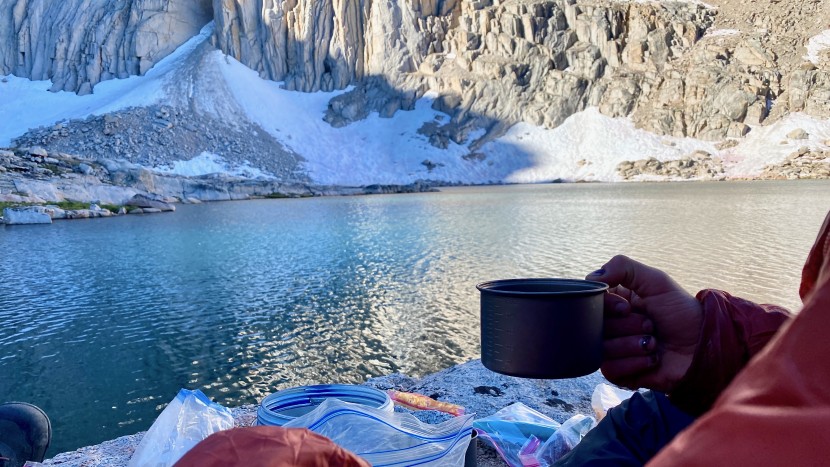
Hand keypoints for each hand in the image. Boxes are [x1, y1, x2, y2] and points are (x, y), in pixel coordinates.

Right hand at [586, 255, 702, 391]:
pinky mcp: (620, 373)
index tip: (628, 308)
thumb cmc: (681, 312)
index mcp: (614, 303)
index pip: (589, 302)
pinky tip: (652, 358)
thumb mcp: (656, 281)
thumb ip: (623, 267)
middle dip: (628, 326)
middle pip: (594, 327)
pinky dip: (635, 363)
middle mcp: (610, 326)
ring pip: (601, 349)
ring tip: (654, 343)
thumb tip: (591, 277)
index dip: (608, 306)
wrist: (703, 345)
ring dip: (633, 345)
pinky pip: (610, 369)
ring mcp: (613, 351)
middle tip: (651, 325)